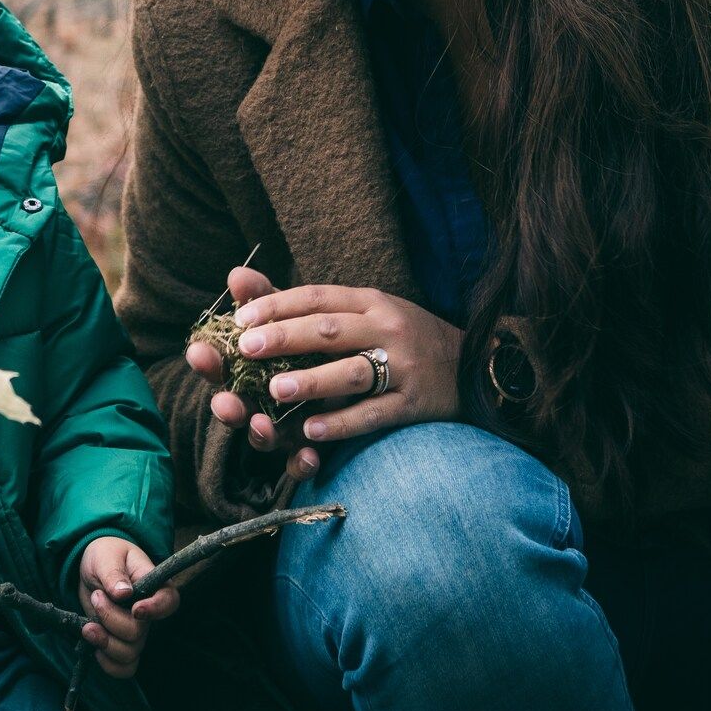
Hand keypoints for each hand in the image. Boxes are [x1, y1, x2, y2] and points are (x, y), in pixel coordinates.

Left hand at [75, 536, 178, 678]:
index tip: (135, 609)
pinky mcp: (121, 644)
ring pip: (129, 653)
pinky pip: (123, 667)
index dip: (156, 610)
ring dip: (104, 641)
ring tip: (87, 624)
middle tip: (96, 596)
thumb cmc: (106, 555)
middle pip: (139, 631)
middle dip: (110, 618)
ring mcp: (136, 631)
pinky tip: (93, 643)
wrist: (92, 568)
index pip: (169, 602)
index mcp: (154, 585)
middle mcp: (148, 613)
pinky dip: (107, 663)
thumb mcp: (106, 555)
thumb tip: (123, 592)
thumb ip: (113, 573)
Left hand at [185, 267, 462, 480]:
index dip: (278, 306)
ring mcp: (403, 367)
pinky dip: (342, 423)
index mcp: (370, 302)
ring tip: (275, 390)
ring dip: (312, 381)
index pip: (317, 298)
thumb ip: (302, 303)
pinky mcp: (414, 404)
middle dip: (285, 338)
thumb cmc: (402, 338)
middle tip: (245, 349)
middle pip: (329, 330)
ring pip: (352, 373)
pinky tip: (311, 431)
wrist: (475, 366)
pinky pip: (375, 414)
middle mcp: (387, 328)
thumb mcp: (363, 311)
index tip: (241, 319)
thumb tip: (235, 280)